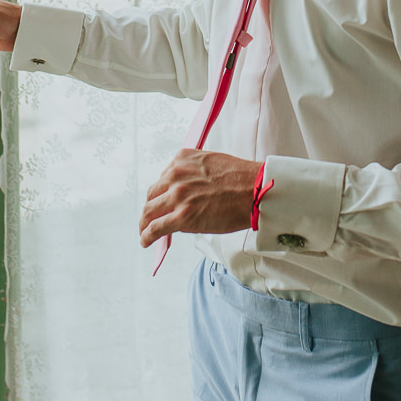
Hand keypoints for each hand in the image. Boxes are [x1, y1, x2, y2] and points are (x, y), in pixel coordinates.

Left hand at [139, 150, 261, 246]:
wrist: (256, 191)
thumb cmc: (242, 179)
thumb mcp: (211, 163)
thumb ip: (192, 172)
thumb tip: (183, 191)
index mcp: (182, 159)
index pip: (163, 178)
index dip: (162, 193)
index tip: (163, 201)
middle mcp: (176, 175)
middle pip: (152, 194)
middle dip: (151, 207)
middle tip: (150, 217)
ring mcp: (177, 196)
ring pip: (149, 211)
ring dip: (144, 222)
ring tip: (144, 232)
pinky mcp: (182, 217)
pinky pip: (155, 228)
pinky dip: (146, 236)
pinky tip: (145, 241)